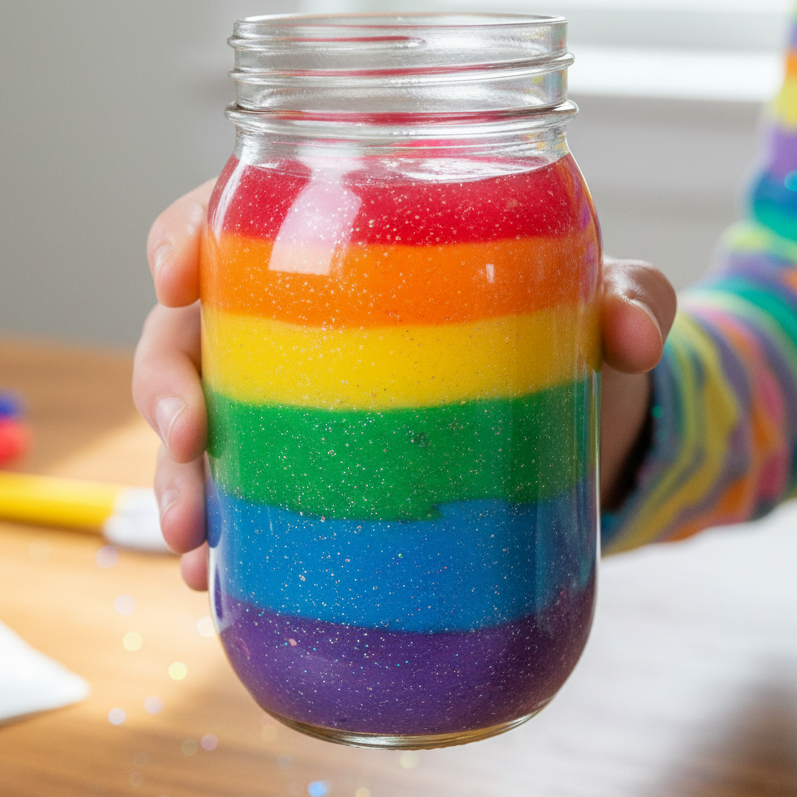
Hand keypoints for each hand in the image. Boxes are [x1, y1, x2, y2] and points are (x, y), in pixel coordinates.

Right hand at [134, 182, 676, 589]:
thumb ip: (628, 295)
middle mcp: (309, 326)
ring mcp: (304, 409)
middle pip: (198, 331)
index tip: (174, 272)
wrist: (586, 432)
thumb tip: (628, 335)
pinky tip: (214, 580)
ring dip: (178, 480)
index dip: (184, 233)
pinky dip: (224, 543)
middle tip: (185, 435)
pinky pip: (247, 505)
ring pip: (205, 428)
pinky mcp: (318, 482)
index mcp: (355, 246)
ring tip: (195, 540)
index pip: (242, 217)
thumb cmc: (572, 338)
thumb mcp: (603, 300)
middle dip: (168, 380)